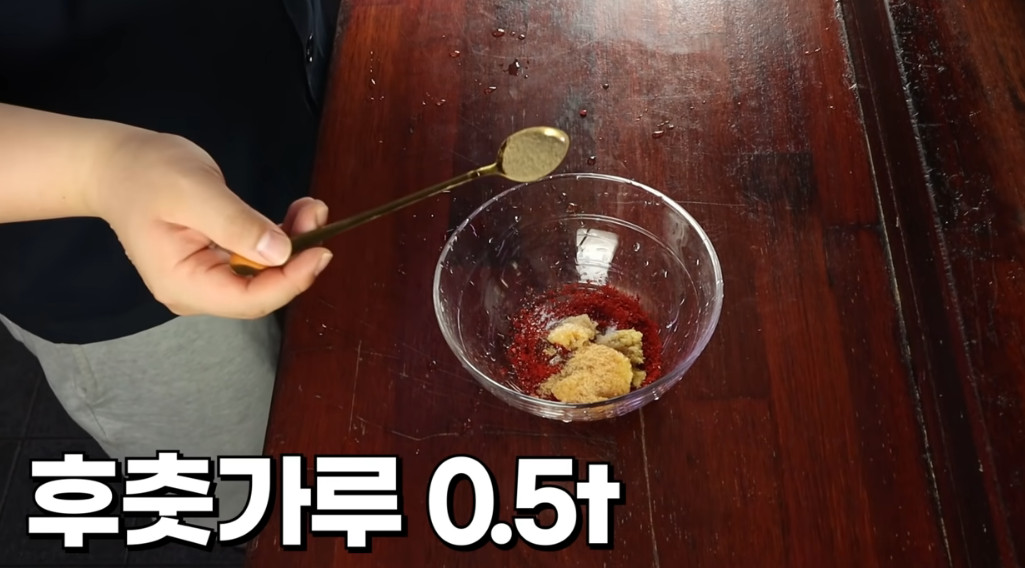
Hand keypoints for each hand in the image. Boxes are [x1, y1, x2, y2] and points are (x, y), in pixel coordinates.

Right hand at [90, 130, 332, 318]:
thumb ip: (236, 224)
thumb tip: (281, 253)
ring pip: (266, 275)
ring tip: (310, 208)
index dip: (291, 281)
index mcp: (183, 284)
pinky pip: (260, 260)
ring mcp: (208, 280)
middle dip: (297, 258)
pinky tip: (297, 213)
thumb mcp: (193, 191)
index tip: (320, 250)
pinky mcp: (219, 263)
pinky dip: (282, 238)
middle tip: (317, 214)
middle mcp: (197, 292)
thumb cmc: (146, 174)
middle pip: (262, 291)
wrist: (118, 165)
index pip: (249, 300)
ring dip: (295, 244)